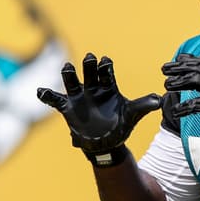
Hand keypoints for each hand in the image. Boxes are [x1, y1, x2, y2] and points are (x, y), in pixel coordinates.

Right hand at [37, 53, 160, 163]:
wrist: (105, 143)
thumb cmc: (119, 125)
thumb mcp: (131, 115)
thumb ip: (143, 106)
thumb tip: (159, 100)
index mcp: (108, 87)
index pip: (106, 73)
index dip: (106, 67)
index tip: (105, 61)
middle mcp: (92, 88)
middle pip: (89, 73)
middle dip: (89, 66)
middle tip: (90, 58)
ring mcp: (79, 97)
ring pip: (72, 82)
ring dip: (69, 75)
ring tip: (68, 67)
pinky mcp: (68, 107)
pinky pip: (56, 100)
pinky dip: (48, 95)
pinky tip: (40, 91)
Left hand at [161, 54, 199, 191]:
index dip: (191, 60)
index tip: (179, 58)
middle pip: (198, 68)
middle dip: (179, 67)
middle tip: (164, 69)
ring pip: (196, 79)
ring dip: (179, 81)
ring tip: (166, 85)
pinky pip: (197, 105)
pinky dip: (185, 108)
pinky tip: (176, 111)